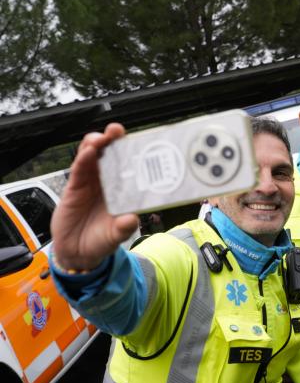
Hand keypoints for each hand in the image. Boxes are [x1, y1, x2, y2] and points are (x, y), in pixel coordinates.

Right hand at [50, 123, 138, 270]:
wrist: (77, 251)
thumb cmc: (102, 240)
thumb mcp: (116, 236)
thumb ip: (123, 228)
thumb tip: (132, 219)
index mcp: (124, 189)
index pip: (130, 164)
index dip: (133, 150)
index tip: (140, 140)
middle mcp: (109, 182)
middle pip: (111, 153)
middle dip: (114, 139)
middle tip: (116, 130)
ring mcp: (91, 182)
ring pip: (93, 155)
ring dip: (96, 143)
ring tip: (101, 138)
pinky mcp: (75, 186)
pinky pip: (79, 168)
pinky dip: (83, 158)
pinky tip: (88, 152)